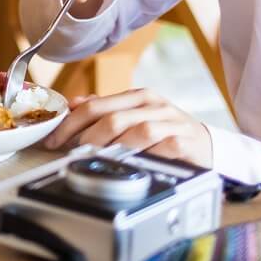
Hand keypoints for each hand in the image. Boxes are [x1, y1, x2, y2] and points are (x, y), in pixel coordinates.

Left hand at [44, 88, 211, 166]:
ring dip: (113, 148)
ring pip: (136, 131)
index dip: (71, 123)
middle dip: (86, 139)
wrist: (207, 145)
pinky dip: (145, 155)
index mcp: (137, 97)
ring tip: (97, 161)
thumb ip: (106, 110)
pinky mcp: (185, 140)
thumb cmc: (167, 131)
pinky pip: (162, 146)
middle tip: (72, 155)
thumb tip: (73, 103)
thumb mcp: (136, 116)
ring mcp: (170, 121)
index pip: (96, 106)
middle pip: (112, 118)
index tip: (54, 140)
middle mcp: (152, 105)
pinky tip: (133, 163)